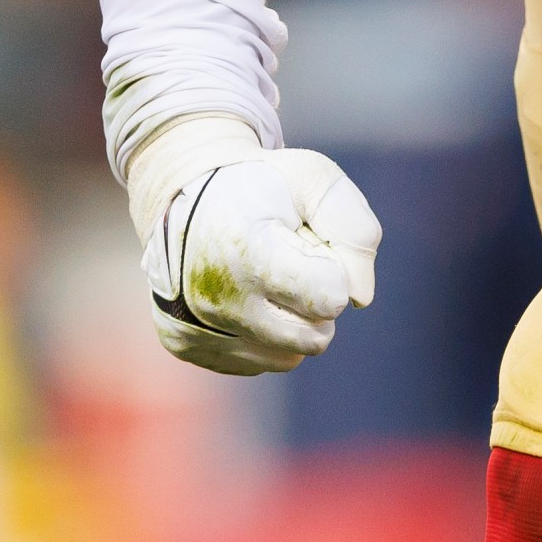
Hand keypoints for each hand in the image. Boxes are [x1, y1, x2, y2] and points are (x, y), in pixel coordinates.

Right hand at [132, 120, 379, 377]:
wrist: (182, 190)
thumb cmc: (261, 186)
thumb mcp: (315, 179)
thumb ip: (354, 228)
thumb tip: (359, 298)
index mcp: (247, 249)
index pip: (330, 298)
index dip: (332, 268)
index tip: (306, 242)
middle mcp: (214, 296)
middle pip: (315, 336)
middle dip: (316, 298)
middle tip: (290, 261)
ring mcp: (194, 326)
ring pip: (289, 356)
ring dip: (292, 320)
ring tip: (265, 277)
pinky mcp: (184, 344)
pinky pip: (257, 362)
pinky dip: (262, 334)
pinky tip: (242, 293)